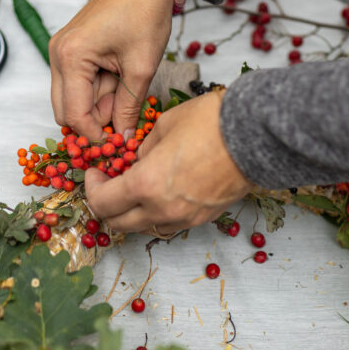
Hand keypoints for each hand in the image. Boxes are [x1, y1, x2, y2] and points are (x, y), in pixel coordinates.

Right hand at [48, 0, 184, 140]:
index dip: (95, 135)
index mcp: (71, 58)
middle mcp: (58, 56)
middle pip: (65, 111)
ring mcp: (61, 52)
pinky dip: (97, 92)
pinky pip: (77, 84)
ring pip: (71, 99)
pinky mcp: (70, 51)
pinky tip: (118, 83)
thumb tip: (123, 137)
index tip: (116, 144)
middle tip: (123, 118)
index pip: (74, 115)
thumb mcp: (141, 68)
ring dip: (97, 106)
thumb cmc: (144, 16)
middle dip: (93, 122)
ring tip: (125, 92)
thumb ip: (129, 107)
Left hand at [84, 91, 253, 233]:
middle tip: (109, 183)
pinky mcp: (204, 219)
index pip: (102, 202)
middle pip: (118, 223)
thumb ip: (143, 149)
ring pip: (144, 226)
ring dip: (133, 211)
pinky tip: (164, 191)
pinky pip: (170, 223)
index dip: (91, 187)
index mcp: (146, 186)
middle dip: (107, 204)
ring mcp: (185, 218)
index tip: (95, 172)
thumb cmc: (211, 123)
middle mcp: (162, 210)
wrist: (257, 136)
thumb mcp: (164, 127)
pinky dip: (158, 212)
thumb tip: (136, 160)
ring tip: (138, 187)